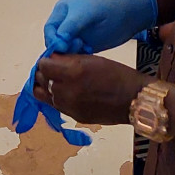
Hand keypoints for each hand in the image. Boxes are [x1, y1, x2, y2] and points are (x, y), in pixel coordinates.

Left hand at [34, 53, 149, 125]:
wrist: (134, 100)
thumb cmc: (117, 74)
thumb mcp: (92, 59)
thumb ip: (68, 59)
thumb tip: (52, 58)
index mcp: (72, 73)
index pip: (43, 66)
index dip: (46, 61)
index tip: (52, 59)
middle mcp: (66, 92)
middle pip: (40, 81)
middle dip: (45, 73)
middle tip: (53, 69)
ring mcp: (68, 107)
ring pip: (44, 96)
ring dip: (48, 87)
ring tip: (58, 81)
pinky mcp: (73, 116)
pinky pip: (56, 105)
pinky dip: (57, 97)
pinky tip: (68, 91)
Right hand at [43, 0, 157, 54]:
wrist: (132, 13)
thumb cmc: (109, 7)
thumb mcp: (87, 13)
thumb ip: (71, 26)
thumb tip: (57, 41)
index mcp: (62, 11)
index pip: (49, 29)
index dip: (53, 39)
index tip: (63, 47)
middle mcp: (66, 24)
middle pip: (55, 41)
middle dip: (62, 47)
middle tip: (78, 46)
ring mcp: (75, 35)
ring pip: (64, 50)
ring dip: (71, 52)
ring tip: (85, 46)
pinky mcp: (85, 45)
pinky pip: (75, 54)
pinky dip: (79, 56)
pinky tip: (89, 50)